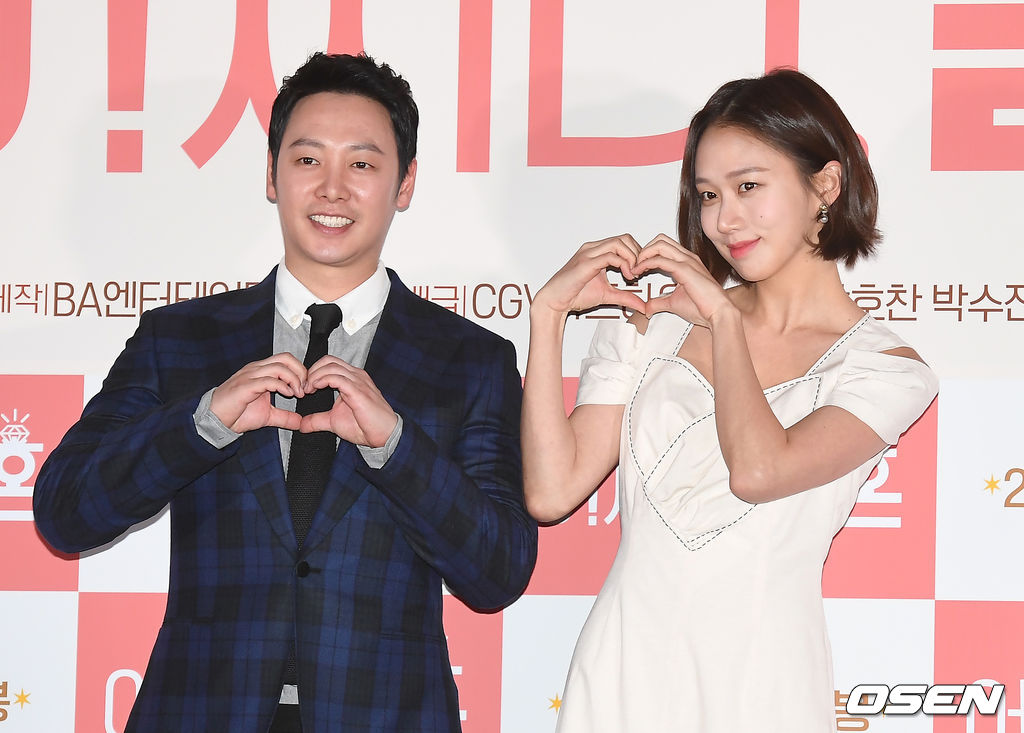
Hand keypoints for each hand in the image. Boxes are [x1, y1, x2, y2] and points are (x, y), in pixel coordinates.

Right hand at [210, 353, 306, 432]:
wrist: (216, 421)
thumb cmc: (238, 414)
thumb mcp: (268, 416)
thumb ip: (284, 417)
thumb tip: (300, 422)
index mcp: (261, 371)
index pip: (286, 360)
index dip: (300, 371)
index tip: (306, 388)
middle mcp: (256, 369)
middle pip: (285, 358)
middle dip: (300, 371)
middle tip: (305, 388)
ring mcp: (250, 376)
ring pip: (279, 367)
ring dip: (294, 380)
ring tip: (298, 394)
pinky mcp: (245, 386)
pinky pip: (268, 380)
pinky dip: (282, 386)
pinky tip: (288, 395)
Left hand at [299, 356, 397, 446]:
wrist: (384, 435)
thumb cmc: (365, 426)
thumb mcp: (334, 421)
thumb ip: (317, 420)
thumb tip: (301, 425)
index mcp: (352, 378)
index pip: (329, 363)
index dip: (313, 372)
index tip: (304, 388)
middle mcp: (356, 375)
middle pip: (328, 360)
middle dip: (311, 371)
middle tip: (303, 387)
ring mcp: (358, 381)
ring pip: (331, 366)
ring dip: (314, 376)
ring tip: (307, 389)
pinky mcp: (358, 390)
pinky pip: (337, 378)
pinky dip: (322, 380)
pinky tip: (315, 389)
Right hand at [533, 235, 647, 315]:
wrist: (555, 301)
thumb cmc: (574, 295)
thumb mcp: (607, 295)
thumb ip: (625, 297)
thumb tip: (642, 306)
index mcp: (597, 252)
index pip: (624, 241)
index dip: (637, 254)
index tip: (640, 272)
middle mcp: (593, 248)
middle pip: (624, 238)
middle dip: (637, 254)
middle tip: (640, 271)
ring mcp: (588, 253)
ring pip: (619, 243)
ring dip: (632, 258)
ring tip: (633, 274)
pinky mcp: (586, 263)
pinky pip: (610, 256)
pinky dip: (623, 265)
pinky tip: (626, 277)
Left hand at [635, 234, 731, 327]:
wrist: (719, 313)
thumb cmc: (703, 308)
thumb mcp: (674, 303)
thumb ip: (659, 303)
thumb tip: (647, 308)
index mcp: (687, 262)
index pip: (663, 247)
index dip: (648, 254)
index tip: (638, 267)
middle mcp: (687, 258)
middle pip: (660, 240)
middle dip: (644, 250)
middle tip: (635, 264)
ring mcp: (687, 261)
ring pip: (659, 244)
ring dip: (643, 254)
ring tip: (635, 267)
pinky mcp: (685, 269)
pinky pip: (660, 260)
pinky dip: (646, 263)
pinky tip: (639, 271)